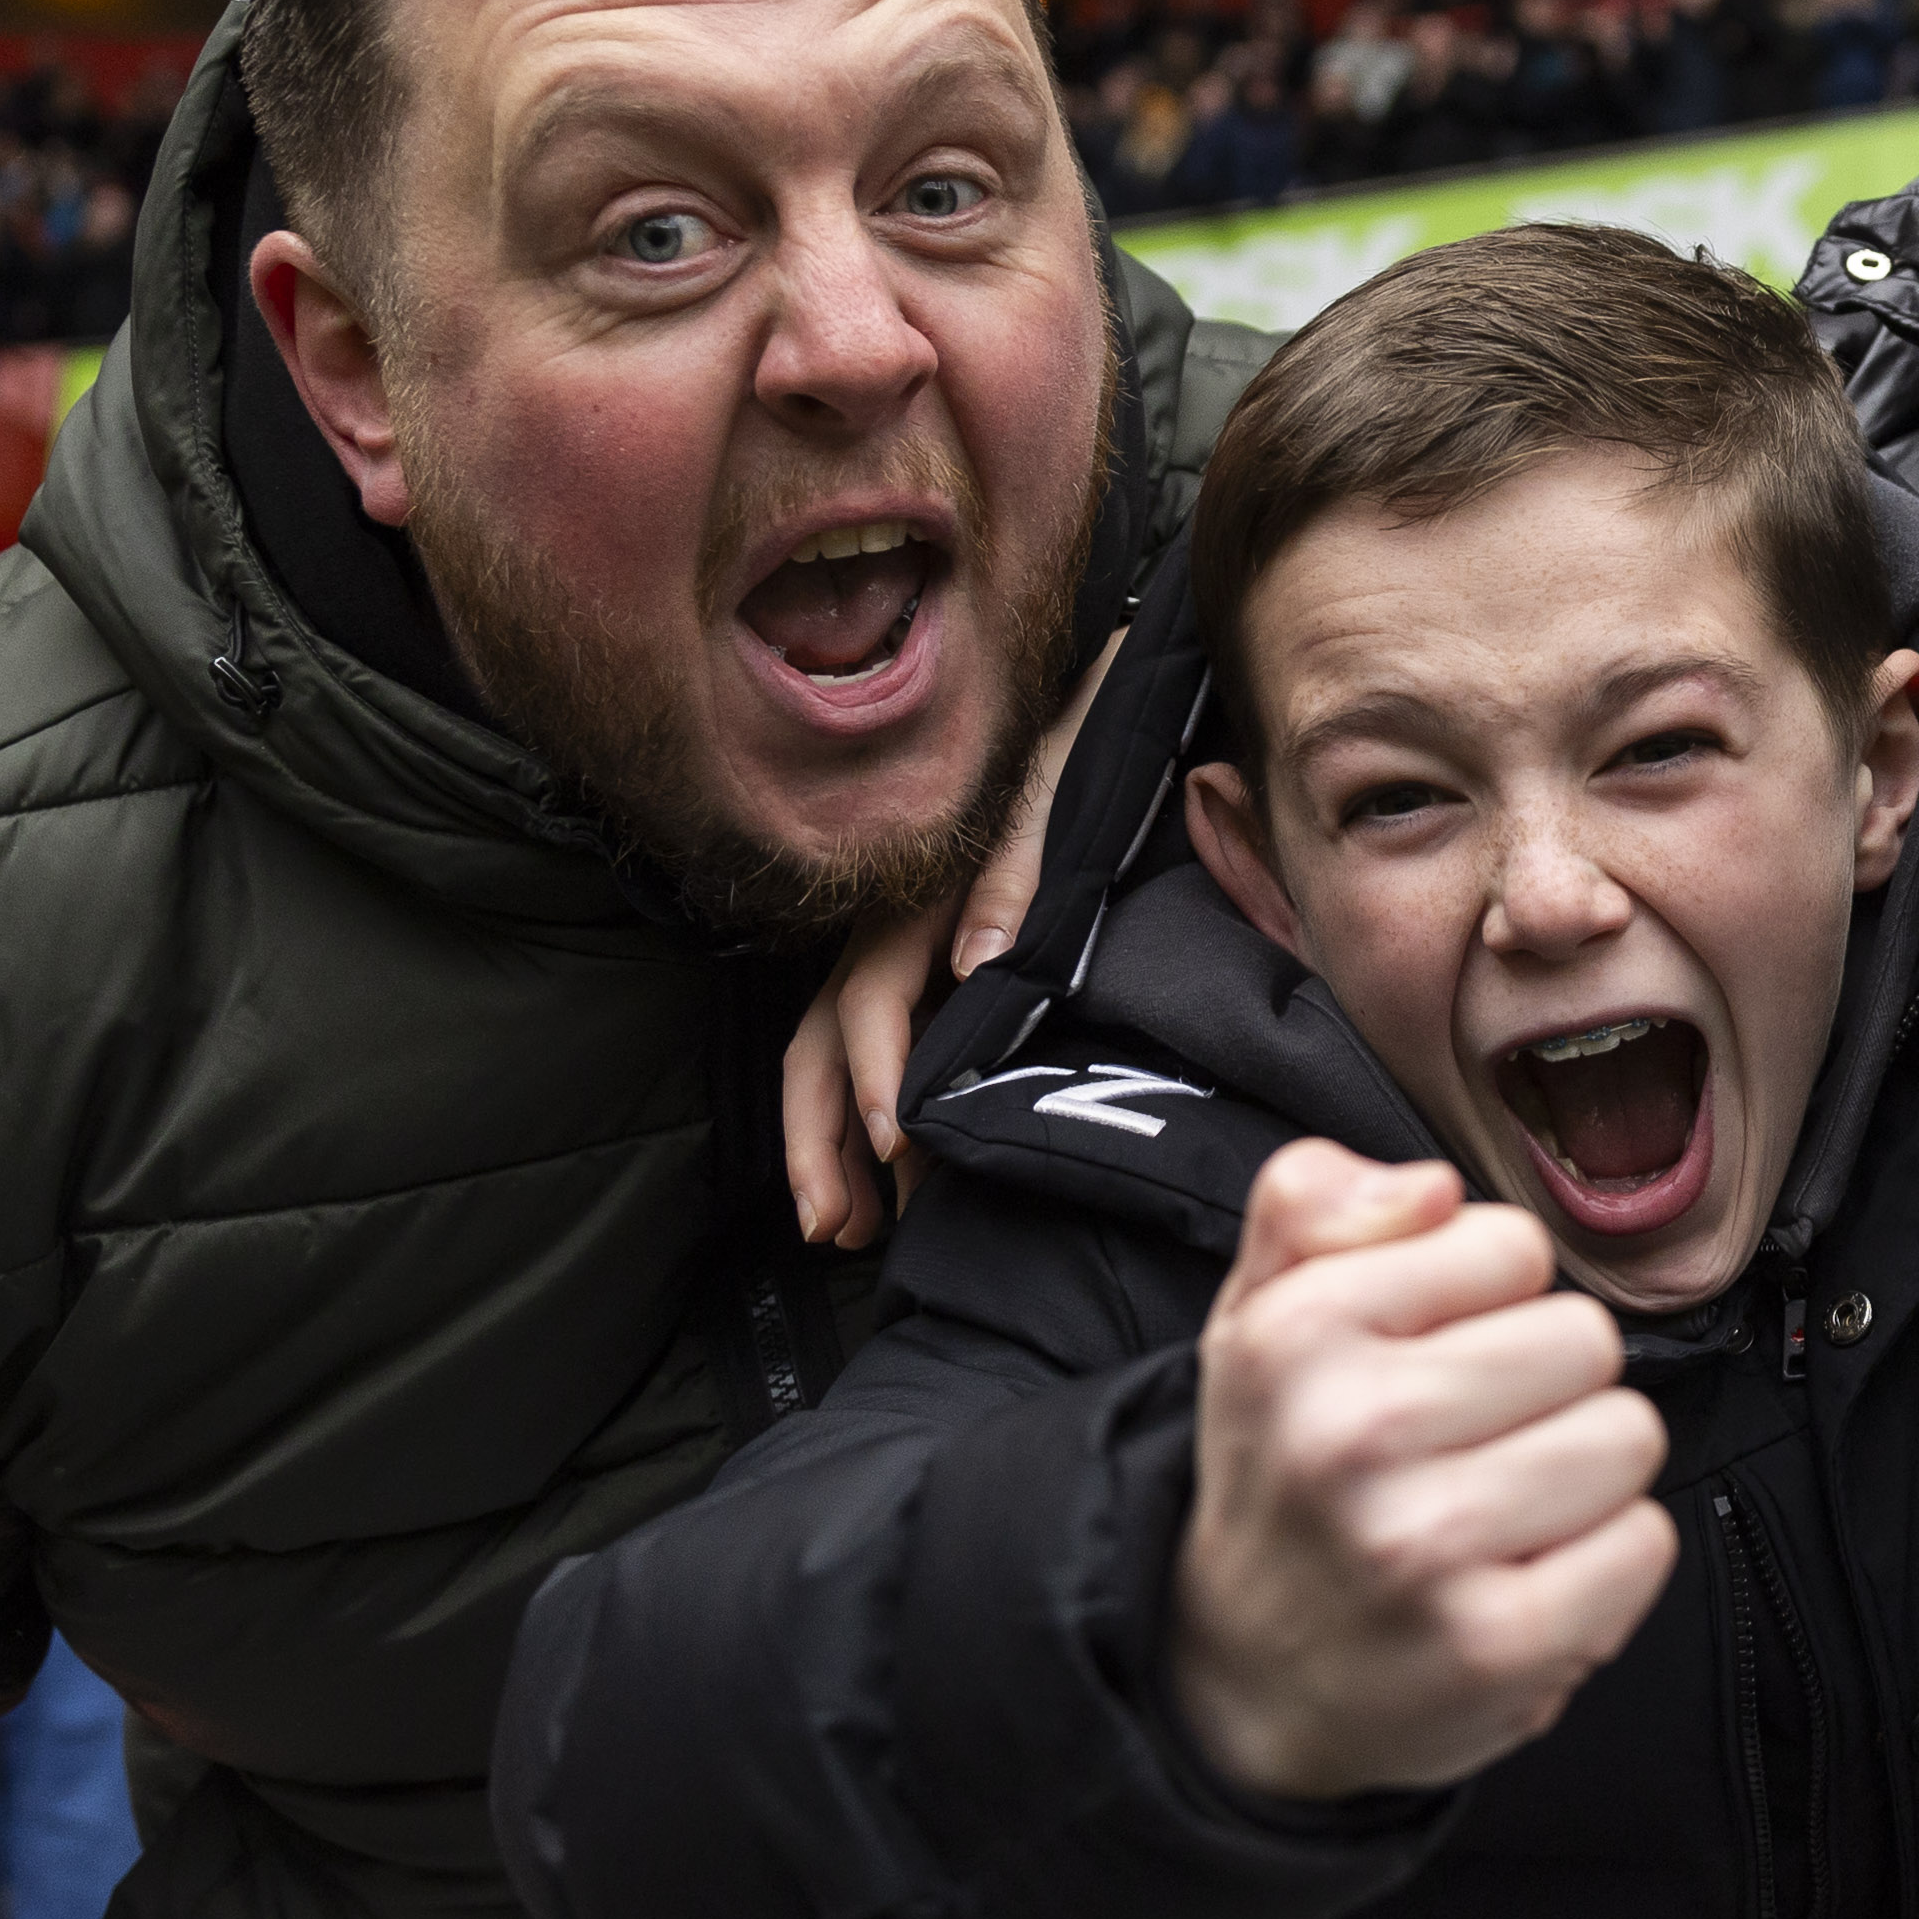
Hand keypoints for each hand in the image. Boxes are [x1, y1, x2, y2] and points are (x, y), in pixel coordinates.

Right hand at [785, 626, 1124, 1248]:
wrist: (1098, 690)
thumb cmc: (1081, 742)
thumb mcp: (1061, 787)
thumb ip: (1018, 871)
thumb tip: (974, 966)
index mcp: (916, 889)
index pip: (872, 998)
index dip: (878, 1074)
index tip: (897, 1146)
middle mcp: (892, 924)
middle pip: (824, 1043)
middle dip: (820, 1139)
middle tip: (839, 1227)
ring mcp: (901, 945)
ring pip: (835, 1054)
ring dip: (831, 1143)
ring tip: (848, 1227)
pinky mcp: (927, 958)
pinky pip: (876, 1046)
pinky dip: (871, 1113)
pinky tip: (888, 1174)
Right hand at [1172, 1139, 1673, 1801]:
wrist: (1240, 1678)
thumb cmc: (1285, 1471)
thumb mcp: (1257, 1314)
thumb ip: (1311, 1202)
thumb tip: (1433, 1187)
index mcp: (1298, 1331)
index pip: (1512, 1244)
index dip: (1489, 1299)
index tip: (1432, 1355)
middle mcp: (1353, 1432)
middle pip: (1586, 1338)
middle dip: (1548, 1386)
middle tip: (1471, 1443)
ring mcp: (1425, 1546)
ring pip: (1628, 1437)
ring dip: (1582, 1474)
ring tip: (1500, 1510)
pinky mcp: (1497, 1645)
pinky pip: (1643, 1543)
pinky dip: (1604, 1561)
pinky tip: (1527, 1576)